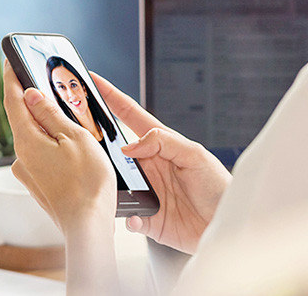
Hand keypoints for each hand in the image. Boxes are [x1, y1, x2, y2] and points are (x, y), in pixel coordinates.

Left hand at [3, 60, 115, 232]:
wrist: (88, 224)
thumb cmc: (87, 182)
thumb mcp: (74, 138)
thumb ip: (50, 114)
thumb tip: (31, 94)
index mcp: (27, 140)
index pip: (12, 100)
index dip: (10, 77)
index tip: (10, 61)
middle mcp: (21, 156)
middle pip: (23, 118)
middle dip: (33, 101)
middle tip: (48, 86)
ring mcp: (28, 172)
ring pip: (33, 137)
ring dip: (45, 124)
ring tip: (68, 119)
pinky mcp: (37, 183)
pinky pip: (39, 154)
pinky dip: (50, 143)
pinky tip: (68, 147)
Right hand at [91, 72, 231, 253]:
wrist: (226, 226)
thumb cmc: (218, 188)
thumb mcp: (196, 155)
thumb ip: (164, 142)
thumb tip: (131, 146)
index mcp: (160, 145)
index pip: (130, 115)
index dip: (112, 97)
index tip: (94, 81)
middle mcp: (148, 166)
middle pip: (113, 149)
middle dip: (95, 142)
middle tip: (80, 136)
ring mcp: (145, 191)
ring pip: (113, 182)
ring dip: (107, 183)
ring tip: (105, 182)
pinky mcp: (145, 216)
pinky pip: (126, 215)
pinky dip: (127, 216)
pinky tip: (135, 216)